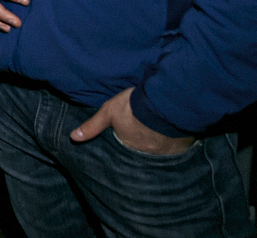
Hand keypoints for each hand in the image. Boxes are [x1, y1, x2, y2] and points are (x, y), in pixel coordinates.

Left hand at [71, 87, 194, 154]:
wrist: (165, 103)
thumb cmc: (134, 106)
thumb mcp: (109, 112)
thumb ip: (92, 126)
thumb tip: (73, 138)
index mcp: (129, 145)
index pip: (127, 144)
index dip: (128, 136)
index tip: (131, 129)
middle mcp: (147, 153)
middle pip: (143, 146)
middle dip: (143, 139)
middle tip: (145, 128)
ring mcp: (166, 151)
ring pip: (160, 146)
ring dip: (159, 139)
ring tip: (159, 128)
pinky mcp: (183, 146)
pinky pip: (177, 146)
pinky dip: (175, 140)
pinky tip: (174, 131)